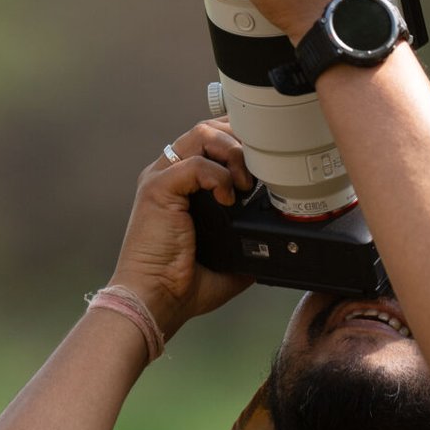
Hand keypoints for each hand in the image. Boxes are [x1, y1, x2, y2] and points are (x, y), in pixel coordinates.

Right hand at [111, 118, 254, 341]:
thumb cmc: (178, 285)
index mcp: (180, 184)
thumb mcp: (226, 259)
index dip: (239, 140)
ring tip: (246, 182)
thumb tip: (276, 245)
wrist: (153, 301)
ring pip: (200, 134)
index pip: (210, 140)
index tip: (263, 159)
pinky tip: (229, 199)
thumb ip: (247, 243)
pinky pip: (194, 163)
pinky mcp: (157, 189)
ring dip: (232, 151)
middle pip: (207, 128)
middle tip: (260, 167)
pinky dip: (219, 177)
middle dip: (240, 139)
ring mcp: (160, 178)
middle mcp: (168, 174)